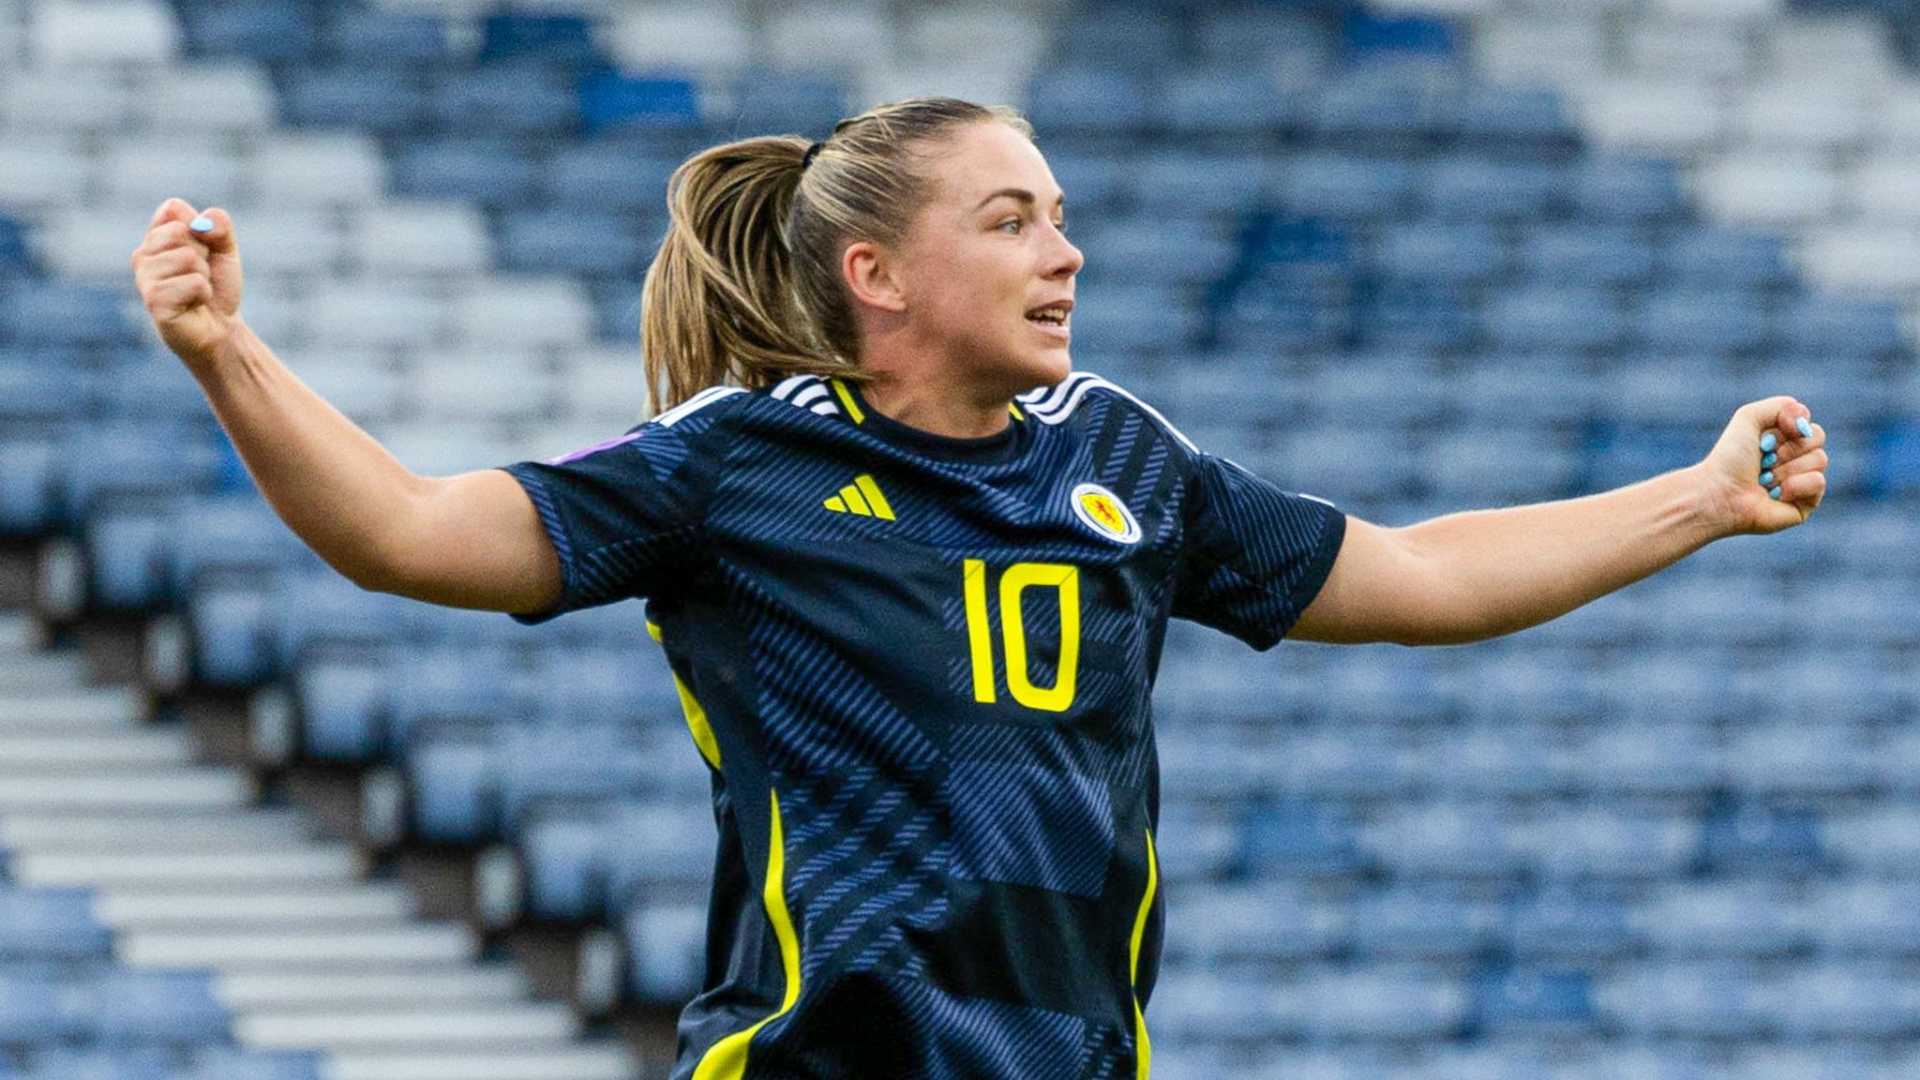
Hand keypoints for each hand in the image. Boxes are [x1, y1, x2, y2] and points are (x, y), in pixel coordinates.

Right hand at [130, 198, 243, 372]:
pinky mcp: (154, 301)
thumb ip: (219, 226)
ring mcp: (144, 278)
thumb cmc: (217, 287)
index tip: (203, 249)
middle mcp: (142, 255)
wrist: (220, 328)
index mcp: (154, 238)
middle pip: (180, 231)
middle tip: (201, 275)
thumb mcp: (225, 250)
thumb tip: (202, 223)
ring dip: (204, 276)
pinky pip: (193, 282)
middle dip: (203, 254)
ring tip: (197, 292)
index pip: (173, 208)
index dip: (200, 228)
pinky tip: (194, 305)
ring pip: (188, 257)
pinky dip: (204, 293)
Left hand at [1697, 396, 1827, 536]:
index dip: (1790, 428)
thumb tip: (1806, 423)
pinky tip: (1775, 494)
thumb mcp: (1749, 417)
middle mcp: (1796, 460)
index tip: (1765, 440)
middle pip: (1817, 439)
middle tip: (1764, 460)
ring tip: (1764, 480)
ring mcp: (1802, 482)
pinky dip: (1795, 485)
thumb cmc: (1730, 457)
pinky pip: (1818, 482)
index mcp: (1785, 440)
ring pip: (1819, 460)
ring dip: (1785, 468)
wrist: (1719, 493)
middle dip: (1787, 448)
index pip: (1809, 424)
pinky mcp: (1806, 504)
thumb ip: (1781, 406)